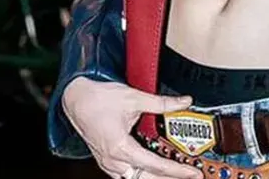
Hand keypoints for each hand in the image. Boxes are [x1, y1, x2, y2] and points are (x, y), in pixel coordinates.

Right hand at [62, 77, 203, 178]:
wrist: (76, 98)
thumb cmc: (99, 98)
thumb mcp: (134, 98)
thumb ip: (161, 103)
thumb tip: (183, 101)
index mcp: (121, 147)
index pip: (155, 165)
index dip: (177, 171)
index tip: (192, 173)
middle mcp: (114, 160)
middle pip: (146, 178)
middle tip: (188, 174)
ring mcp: (108, 162)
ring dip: (153, 177)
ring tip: (172, 173)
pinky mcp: (105, 160)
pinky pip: (125, 174)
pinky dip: (140, 174)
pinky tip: (150, 170)